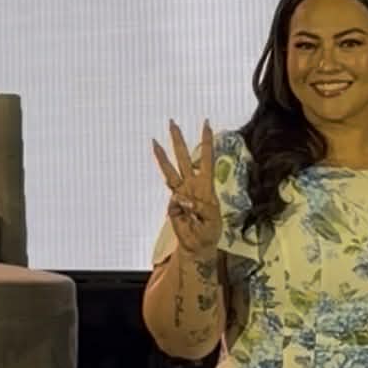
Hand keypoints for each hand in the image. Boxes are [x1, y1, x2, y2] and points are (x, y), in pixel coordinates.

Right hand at [152, 119, 221, 255]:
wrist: (199, 245)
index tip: (206, 123)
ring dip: (162, 156)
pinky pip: (173, 202)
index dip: (207, 141)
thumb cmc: (210, 230)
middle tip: (172, 123)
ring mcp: (180, 194)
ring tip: (155, 141)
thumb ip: (199, 207)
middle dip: (178, 140)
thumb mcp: (212, 218)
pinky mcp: (172, 205)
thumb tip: (181, 198)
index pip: (207, 158)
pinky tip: (186, 217)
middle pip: (184, 158)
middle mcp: (192, 185)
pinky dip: (179, 209)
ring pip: (170, 171)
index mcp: (206, 185)